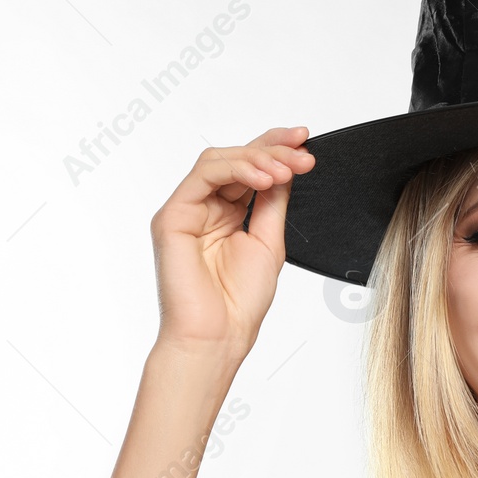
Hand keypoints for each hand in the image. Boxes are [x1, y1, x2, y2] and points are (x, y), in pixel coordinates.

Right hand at [149, 126, 314, 361]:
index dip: (276, 150)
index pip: (250, 170)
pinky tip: (264, 178)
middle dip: (273, 149)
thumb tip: (285, 166)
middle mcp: (204, 208)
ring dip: (258, 158)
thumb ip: (272, 202)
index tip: (306, 140)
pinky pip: (203, 176)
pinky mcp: (172, 216)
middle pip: (236, 159)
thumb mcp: (269, 241)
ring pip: (219, 161)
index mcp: (226, 215)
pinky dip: (236, 169)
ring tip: (287, 169)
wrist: (218, 336)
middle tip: (303, 152)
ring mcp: (186, 210)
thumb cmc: (239, 301)